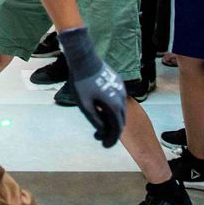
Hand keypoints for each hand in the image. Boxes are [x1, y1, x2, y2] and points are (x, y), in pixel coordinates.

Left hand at [58, 27, 125, 147]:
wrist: (84, 59)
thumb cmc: (81, 82)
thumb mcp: (84, 105)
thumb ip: (95, 119)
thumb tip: (103, 130)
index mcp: (114, 105)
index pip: (116, 129)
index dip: (111, 139)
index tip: (104, 145)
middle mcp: (121, 98)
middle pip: (120, 120)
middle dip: (111, 131)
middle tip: (99, 137)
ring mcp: (121, 89)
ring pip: (120, 109)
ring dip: (111, 119)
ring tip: (99, 125)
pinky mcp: (117, 83)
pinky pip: (118, 99)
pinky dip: (112, 108)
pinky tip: (101, 109)